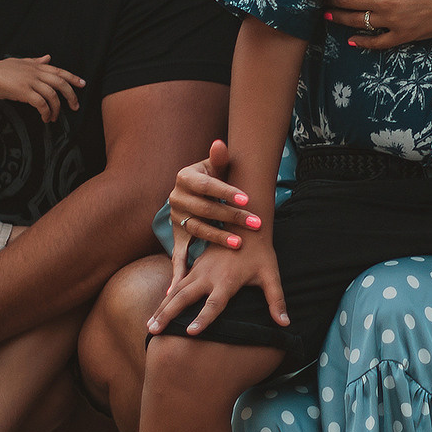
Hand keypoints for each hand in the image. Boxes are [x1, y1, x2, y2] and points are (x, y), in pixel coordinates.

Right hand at [0, 55, 83, 121]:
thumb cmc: (1, 70)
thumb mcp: (20, 62)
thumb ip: (36, 61)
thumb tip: (49, 57)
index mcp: (36, 66)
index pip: (59, 71)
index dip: (73, 78)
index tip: (83, 84)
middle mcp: (36, 73)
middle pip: (60, 83)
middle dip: (71, 95)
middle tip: (75, 107)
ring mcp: (30, 82)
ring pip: (52, 95)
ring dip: (56, 109)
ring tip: (54, 118)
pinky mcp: (24, 92)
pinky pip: (41, 103)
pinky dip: (46, 112)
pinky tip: (45, 118)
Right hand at [147, 228, 288, 337]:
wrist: (246, 222)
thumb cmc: (261, 253)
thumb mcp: (271, 275)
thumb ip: (277, 300)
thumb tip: (285, 323)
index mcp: (227, 281)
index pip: (214, 304)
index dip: (203, 319)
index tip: (190, 333)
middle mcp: (209, 276)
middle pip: (184, 298)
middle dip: (168, 314)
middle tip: (153, 331)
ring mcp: (199, 270)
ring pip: (176, 291)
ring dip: (162, 308)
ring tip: (150, 326)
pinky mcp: (195, 266)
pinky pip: (178, 284)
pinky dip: (167, 298)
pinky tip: (158, 310)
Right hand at [166, 139, 257, 285]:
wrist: (195, 190)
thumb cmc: (212, 176)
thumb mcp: (215, 165)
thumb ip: (219, 157)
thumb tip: (220, 144)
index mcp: (185, 177)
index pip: (207, 185)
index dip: (227, 192)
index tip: (247, 198)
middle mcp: (176, 198)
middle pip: (205, 209)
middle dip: (232, 216)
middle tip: (255, 223)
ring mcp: (175, 219)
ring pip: (197, 230)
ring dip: (218, 238)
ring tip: (239, 244)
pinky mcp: (177, 236)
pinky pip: (178, 254)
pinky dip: (178, 271)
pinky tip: (179, 287)